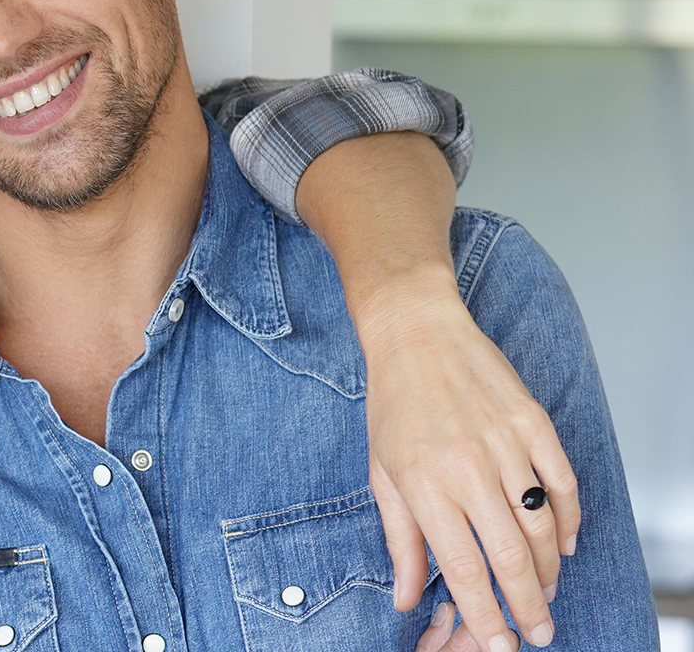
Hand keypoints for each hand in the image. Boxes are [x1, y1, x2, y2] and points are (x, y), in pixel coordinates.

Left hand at [362, 270, 577, 651]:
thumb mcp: (381, 471)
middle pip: (512, 556)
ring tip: (546, 591)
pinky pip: (563, 483)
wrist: (417, 332)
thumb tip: (405, 596)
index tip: (499, 643)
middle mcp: (468, 468)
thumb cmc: (393, 402)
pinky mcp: (533, 423)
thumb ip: (399, 538)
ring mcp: (505, 444)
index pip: (464, 567)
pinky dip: (570, 519)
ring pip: (543, 525)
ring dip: (551, 568)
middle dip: (529, 604)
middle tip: (539, 631)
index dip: (486, 613)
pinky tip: (566, 542)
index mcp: (425, 484)